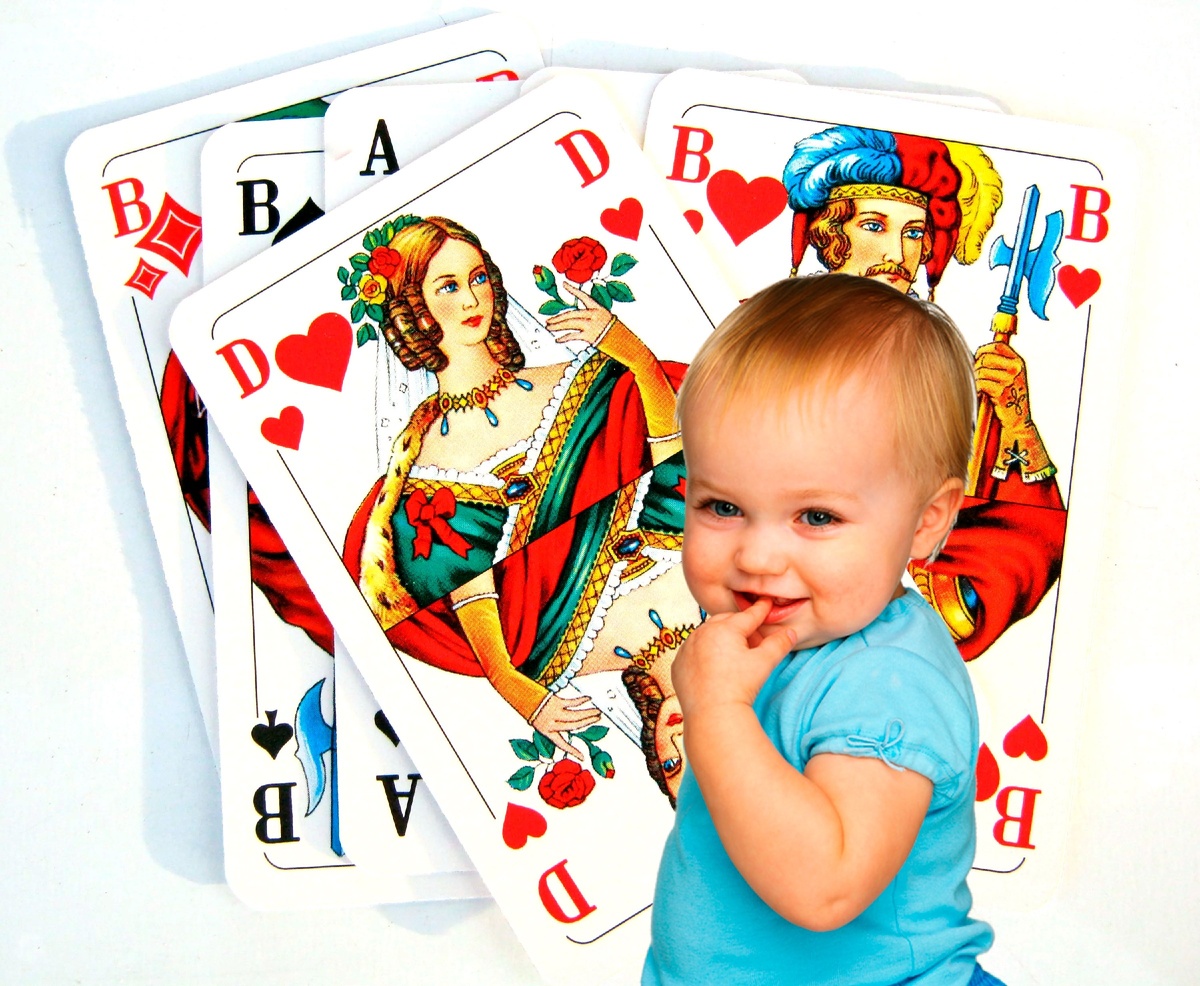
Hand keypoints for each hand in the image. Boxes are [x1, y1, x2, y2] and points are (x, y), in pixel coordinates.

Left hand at [530, 692, 601, 759]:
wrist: (519, 694)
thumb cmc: (529, 706)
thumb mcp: (537, 720)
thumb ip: (551, 724)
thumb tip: (567, 723)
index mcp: (546, 732)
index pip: (561, 744)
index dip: (572, 751)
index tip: (582, 758)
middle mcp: (551, 724)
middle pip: (574, 726)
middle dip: (588, 723)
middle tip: (598, 719)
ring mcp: (554, 713)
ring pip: (576, 716)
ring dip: (588, 714)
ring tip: (597, 712)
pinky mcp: (555, 702)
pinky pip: (572, 703)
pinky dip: (581, 700)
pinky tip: (589, 698)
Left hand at [544, 282, 615, 346]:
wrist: (624, 342)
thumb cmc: (614, 331)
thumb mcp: (605, 319)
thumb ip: (591, 316)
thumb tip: (575, 318)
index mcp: (598, 308)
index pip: (583, 296)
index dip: (573, 290)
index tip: (564, 284)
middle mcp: (593, 314)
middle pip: (571, 314)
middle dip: (558, 318)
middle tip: (548, 321)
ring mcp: (591, 325)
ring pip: (570, 324)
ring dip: (557, 326)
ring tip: (549, 328)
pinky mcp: (590, 336)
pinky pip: (573, 336)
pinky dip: (564, 338)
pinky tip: (557, 340)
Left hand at [672, 598, 796, 718]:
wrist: (712, 714)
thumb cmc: (739, 687)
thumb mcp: (763, 663)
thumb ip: (778, 644)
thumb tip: (790, 633)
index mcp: (725, 629)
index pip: (747, 616)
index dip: (760, 610)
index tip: (766, 603)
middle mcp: (702, 633)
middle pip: (725, 622)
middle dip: (739, 626)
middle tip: (751, 636)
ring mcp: (687, 648)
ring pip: (706, 635)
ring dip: (719, 638)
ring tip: (732, 652)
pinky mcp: (678, 664)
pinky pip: (692, 651)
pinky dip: (702, 652)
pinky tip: (712, 664)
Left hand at [974, 341, 1032, 431]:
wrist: (1017, 420)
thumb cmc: (1009, 397)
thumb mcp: (1011, 376)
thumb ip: (999, 363)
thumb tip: (977, 355)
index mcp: (1019, 362)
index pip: (998, 346)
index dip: (984, 349)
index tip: (977, 356)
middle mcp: (1016, 369)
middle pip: (986, 358)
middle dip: (976, 366)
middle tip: (976, 376)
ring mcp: (1009, 380)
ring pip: (981, 371)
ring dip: (976, 379)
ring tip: (979, 386)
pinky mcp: (1000, 393)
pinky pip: (981, 384)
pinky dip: (977, 388)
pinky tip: (980, 393)